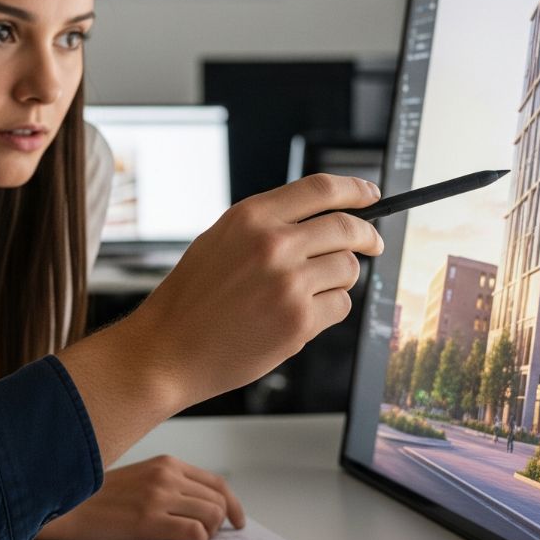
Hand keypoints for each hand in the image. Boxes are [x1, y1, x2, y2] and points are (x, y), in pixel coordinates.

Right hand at [35, 455, 244, 539]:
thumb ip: (168, 484)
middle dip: (220, 523)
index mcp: (166, 463)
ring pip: (211, 515)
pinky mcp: (150, 520)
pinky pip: (194, 533)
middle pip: (218, 500)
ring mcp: (159, 496)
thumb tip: (198, 507)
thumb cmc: (102, 497)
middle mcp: (167, 475)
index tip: (237, 521)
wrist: (70, 506)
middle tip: (206, 538)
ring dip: (208, 534)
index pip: (215, 482)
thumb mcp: (140, 478)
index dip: (233, 504)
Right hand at [62, 174, 383, 464]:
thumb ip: (266, 227)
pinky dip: (327, 311)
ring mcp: (288, 284)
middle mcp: (272, 245)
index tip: (371, 194)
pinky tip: (295, 316)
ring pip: (348, 270)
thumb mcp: (219, 241)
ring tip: (305, 292)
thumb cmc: (188, 301)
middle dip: (367, 236)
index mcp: (250, 218)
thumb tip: (318, 220)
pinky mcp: (299, 322)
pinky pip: (339, 307)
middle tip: (373, 243)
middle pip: (346, 228)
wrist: (167, 350)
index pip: (320, 189)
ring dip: (338, 279)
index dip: (354, 189)